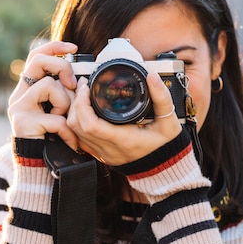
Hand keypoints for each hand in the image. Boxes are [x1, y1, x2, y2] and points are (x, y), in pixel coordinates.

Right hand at [8, 41, 79, 149]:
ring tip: (65, 122)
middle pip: (38, 61)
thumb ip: (64, 94)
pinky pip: (55, 117)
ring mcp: (19, 108)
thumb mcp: (59, 111)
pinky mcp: (23, 123)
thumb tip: (81, 80)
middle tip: (73, 84)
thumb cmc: (53, 137)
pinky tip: (71, 141)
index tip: (74, 48)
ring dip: (65, 103)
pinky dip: (68, 131)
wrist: (38, 166)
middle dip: (61, 67)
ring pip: (49, 85)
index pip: (36, 56)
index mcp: (28, 88)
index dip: (54, 47)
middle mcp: (19, 94)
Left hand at [66, 72, 182, 164]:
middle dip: (76, 103)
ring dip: (74, 112)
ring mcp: (102, 154)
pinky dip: (77, 123)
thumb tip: (152, 76)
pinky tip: (85, 111)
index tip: (87, 88)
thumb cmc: (166, 144)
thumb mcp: (169, 120)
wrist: (164, 166)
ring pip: (74, 133)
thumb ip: (162, 97)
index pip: (91, 125)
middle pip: (76, 127)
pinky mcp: (99, 154)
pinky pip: (79, 139)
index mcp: (124, 140)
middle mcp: (109, 149)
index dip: (82, 104)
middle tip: (84, 87)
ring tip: (83, 95)